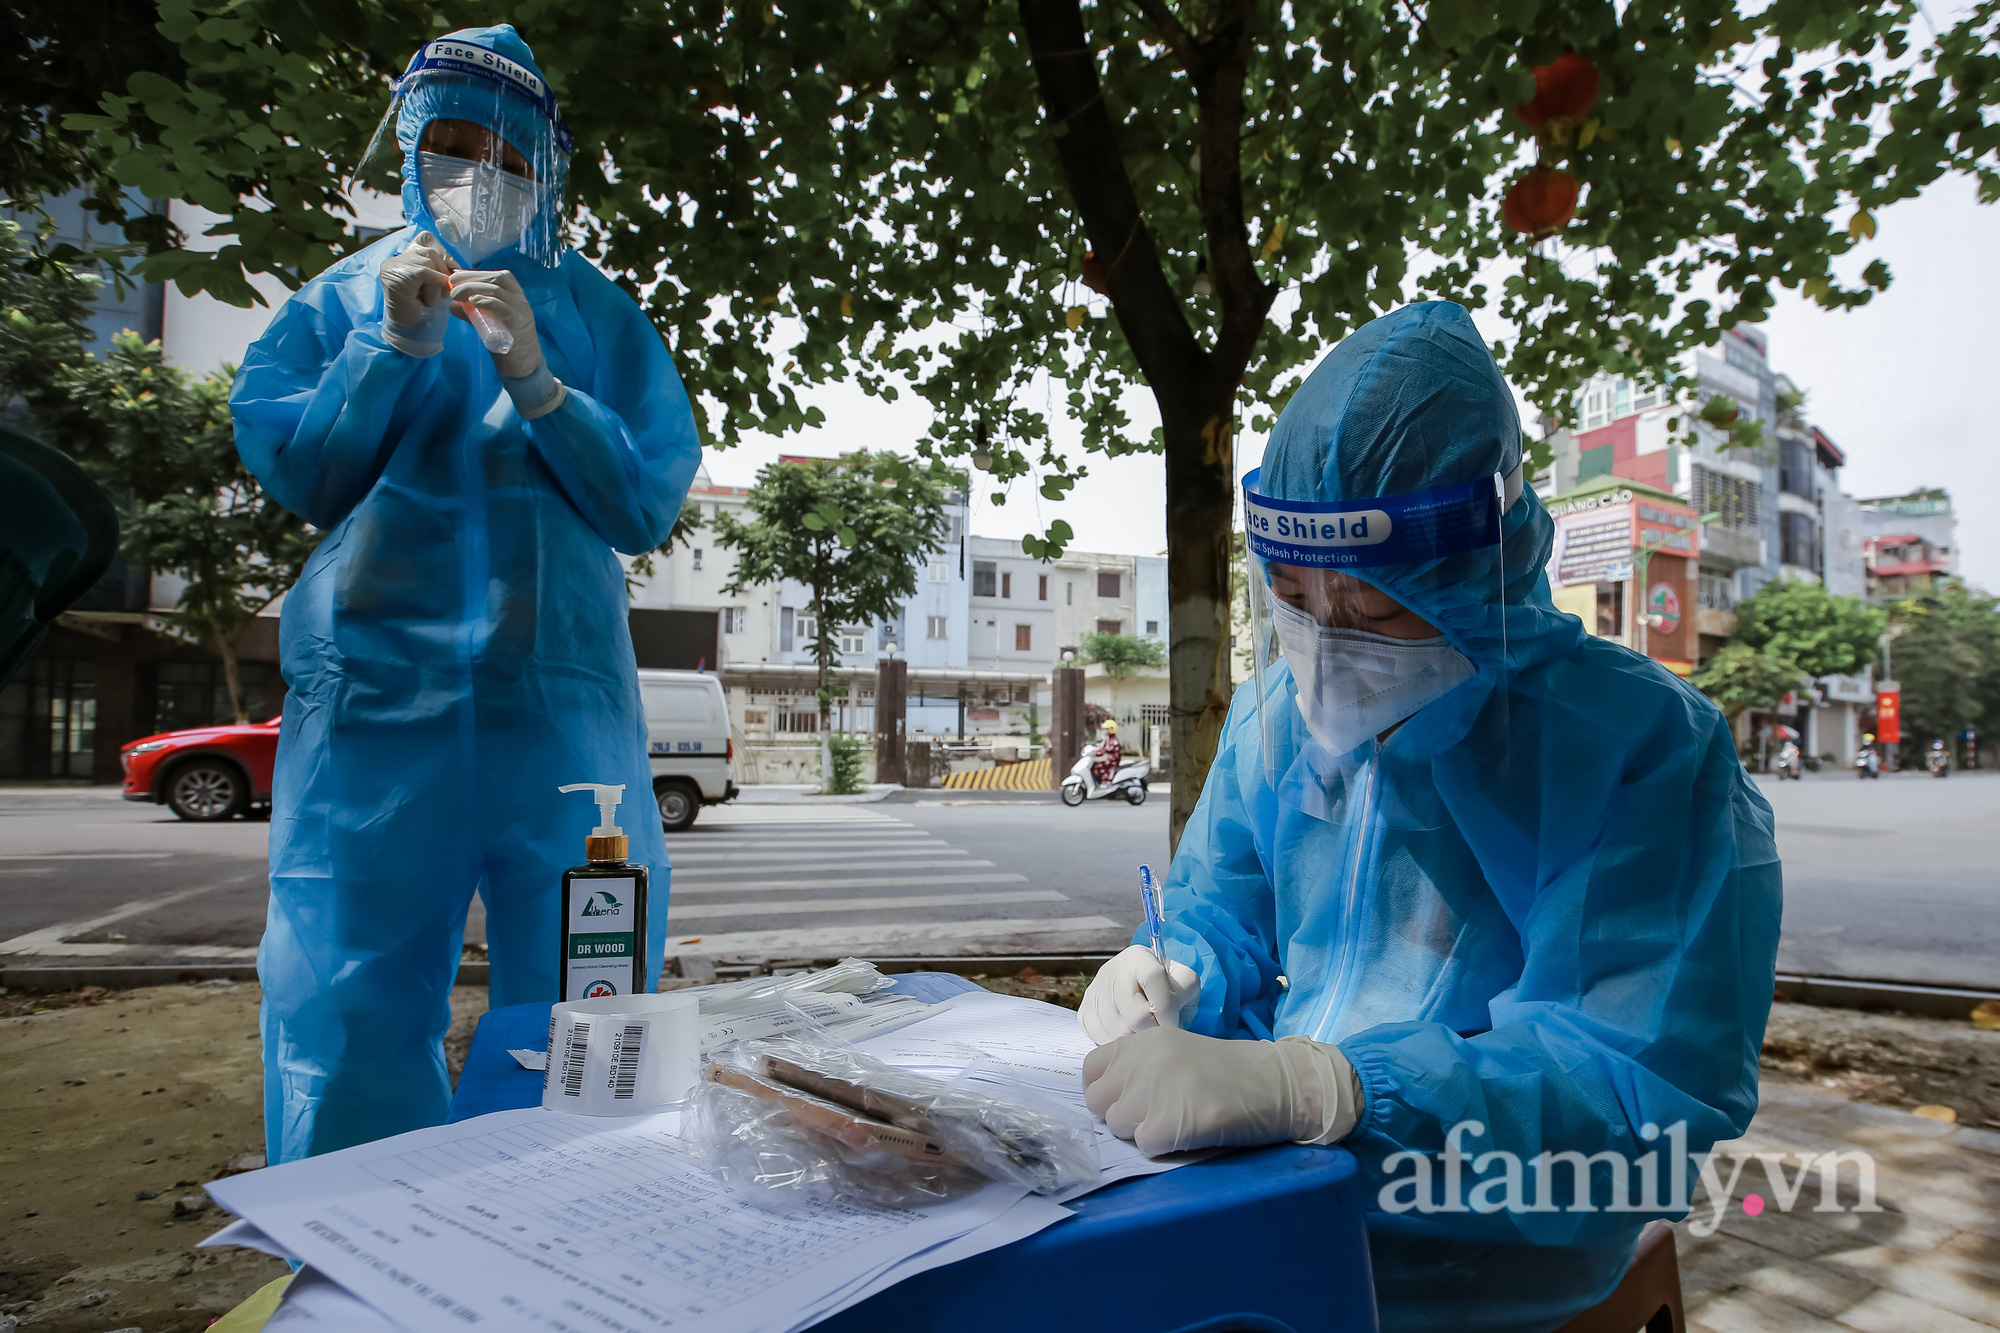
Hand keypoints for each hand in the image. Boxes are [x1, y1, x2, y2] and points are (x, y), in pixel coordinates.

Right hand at [378, 231, 452, 346]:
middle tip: (443, 293)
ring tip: (431, 299)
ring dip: (438, 282)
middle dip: (443, 272)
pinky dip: (433, 287)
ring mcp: (393, 265)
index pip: (426, 239)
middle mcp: (396, 258)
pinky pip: (424, 272)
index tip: (451, 272)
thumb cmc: (426, 311)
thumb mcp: (437, 285)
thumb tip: (456, 264)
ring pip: (429, 261)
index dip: (443, 254)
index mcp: (405, 257)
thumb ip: (441, 269)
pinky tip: (428, 301)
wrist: (413, 334)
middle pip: (431, 251)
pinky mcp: (396, 274)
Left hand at [448, 268, 542, 378]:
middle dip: (471, 278)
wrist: (524, 366)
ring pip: (497, 290)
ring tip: (456, 294)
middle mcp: (520, 300)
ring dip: (472, 288)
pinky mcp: (519, 323)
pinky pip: (502, 307)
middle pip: (496, 279)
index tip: (456, 277)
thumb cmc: (507, 344)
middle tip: (451, 283)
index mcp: (515, 296)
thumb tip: (453, 304)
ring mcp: (521, 310)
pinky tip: (473, 301)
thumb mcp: (488, 323)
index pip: (497, 276)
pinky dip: (486, 301)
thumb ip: (473, 313)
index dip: (476, 273)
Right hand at [1079, 945, 1200, 1044]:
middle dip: (1154, 1029)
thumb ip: (1185, 990)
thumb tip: (1171, 1014)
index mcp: (1139, 957)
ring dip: (1138, 1039)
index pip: (1153, 978)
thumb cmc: (1165, 987)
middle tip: (1160, 1031)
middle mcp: (1113, 971)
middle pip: (1135, 1014)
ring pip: (1120, 1031)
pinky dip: (1119, 1042)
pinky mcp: (1085, 1012)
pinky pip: (1102, 1037)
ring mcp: (1096, 992)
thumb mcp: (1183, 981)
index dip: (1167, 1007)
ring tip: (1145, 1032)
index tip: (1174, 1021)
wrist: (1136, 987)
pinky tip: (1129, 1033)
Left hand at [1082, 1027, 1360, 1156]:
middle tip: (1153, 1116)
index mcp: (1143, 1041)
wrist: (1275, 1082)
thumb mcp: (1177, 1051)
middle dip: (1120, 1115)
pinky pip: (1144, 1146)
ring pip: (1118, 1126)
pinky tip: (1188, 1134)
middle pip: (1098, 1103)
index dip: (1104, 1090)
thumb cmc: (1230, 1071)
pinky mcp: (1168, 1124)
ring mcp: (1153, 1092)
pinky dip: (1163, 1147)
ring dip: (1142, 1132)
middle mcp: (1142, 1062)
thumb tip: (1107, 1095)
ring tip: (1176, 1122)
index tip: (1124, 1101)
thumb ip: (1141, 1066)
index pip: (1091, 1070)